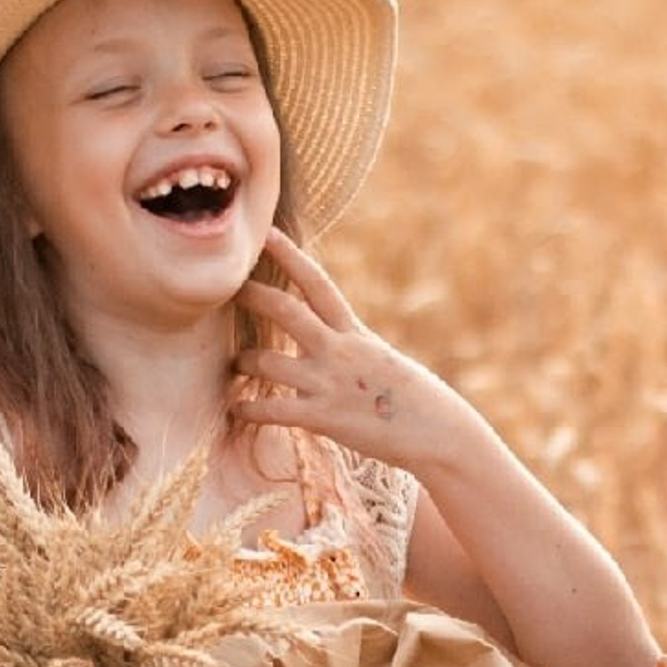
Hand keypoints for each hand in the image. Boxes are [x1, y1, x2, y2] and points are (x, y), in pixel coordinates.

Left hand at [232, 228, 464, 467]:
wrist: (438, 433)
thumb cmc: (416, 400)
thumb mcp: (383, 359)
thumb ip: (351, 346)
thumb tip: (327, 343)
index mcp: (355, 333)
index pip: (318, 284)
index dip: (290, 255)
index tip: (266, 233)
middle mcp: (339, 351)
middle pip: (285, 310)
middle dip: (252, 296)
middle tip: (227, 291)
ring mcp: (329, 383)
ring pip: (267, 362)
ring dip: (244, 363)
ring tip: (237, 366)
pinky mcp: (324, 417)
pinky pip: (272, 410)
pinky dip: (249, 409)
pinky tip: (238, 410)